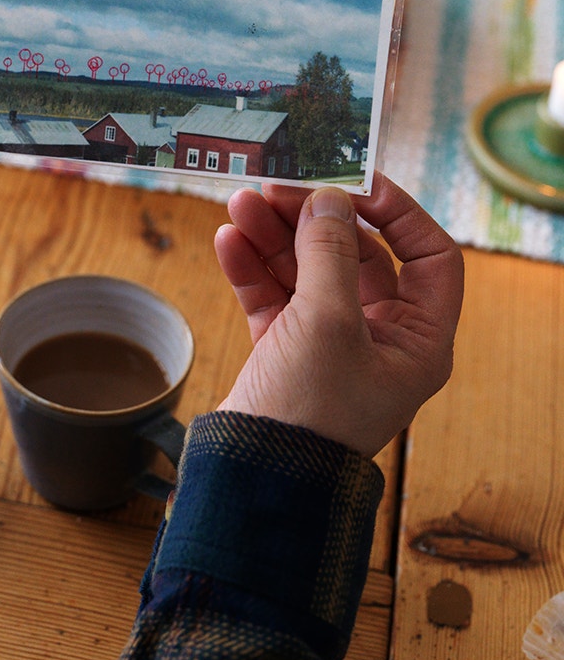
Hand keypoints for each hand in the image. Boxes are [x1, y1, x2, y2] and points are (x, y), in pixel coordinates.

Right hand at [213, 175, 462, 455]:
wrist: (254, 478)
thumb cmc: (311, 411)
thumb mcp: (327, 319)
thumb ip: (330, 250)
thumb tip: (330, 198)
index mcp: (417, 338)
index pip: (428, 256)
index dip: (397, 212)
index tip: (353, 181)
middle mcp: (379, 338)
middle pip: (355, 255)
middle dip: (314, 219)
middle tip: (276, 187)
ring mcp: (330, 344)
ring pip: (307, 270)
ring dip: (274, 235)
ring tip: (240, 204)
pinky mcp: (286, 351)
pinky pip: (274, 295)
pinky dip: (253, 267)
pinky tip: (230, 241)